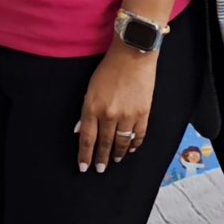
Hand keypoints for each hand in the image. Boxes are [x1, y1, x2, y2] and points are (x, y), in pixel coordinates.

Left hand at [76, 42, 157, 172]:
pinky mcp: (143, 113)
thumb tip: (80, 130)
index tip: (84, 168)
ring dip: (117, 154)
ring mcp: (127, 115)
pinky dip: (135, 145)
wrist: (132, 55)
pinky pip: (139, 135)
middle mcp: (109, 114)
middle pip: (104, 144)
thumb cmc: (108, 68)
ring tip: (115, 160)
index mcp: (92, 106)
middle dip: (101, 159)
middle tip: (100, 169)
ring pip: (121, 143)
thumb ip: (86, 111)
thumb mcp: (90, 88)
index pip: (87, 138)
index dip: (85, 155)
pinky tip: (131, 149)